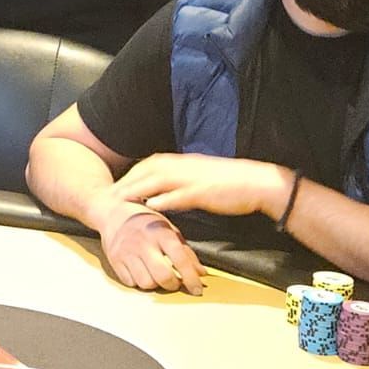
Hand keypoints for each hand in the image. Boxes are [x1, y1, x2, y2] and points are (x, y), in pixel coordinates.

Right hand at [98, 200, 205, 294]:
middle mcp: (143, 242)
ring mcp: (126, 252)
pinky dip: (138, 281)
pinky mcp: (114, 260)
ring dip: (154, 284)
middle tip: (175, 282)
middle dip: (173, 285)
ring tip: (155, 274)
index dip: (191, 278)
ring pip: (146, 283)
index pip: (180, 259)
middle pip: (163, 276)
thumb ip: (186, 251)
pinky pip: (130, 282)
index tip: (197, 289)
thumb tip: (201, 272)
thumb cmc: (144, 220)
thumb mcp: (169, 228)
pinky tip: (141, 271)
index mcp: (160, 232)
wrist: (112, 212)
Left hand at [112, 153, 290, 219]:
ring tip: (121, 200)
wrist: (258, 183)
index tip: (117, 183)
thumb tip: (163, 191)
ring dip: (138, 189)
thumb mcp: (200, 177)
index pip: (150, 164)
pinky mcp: (203, 192)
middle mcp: (184, 166)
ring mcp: (193, 178)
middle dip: (127, 181)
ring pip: (158, 181)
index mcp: (183, 162)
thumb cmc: (230, 183)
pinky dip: (164, 199)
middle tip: (110, 193)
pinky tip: (151, 206)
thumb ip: (180, 182)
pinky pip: (179, 195)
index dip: (132, 174)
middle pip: (148, 170)